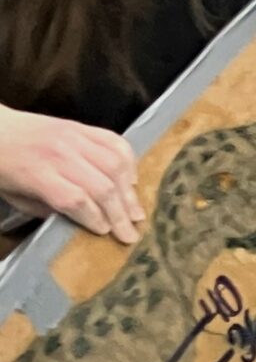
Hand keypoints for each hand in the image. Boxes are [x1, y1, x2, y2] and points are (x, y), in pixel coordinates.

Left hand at [0, 106, 145, 243]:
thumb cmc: (1, 167)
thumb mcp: (15, 196)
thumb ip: (47, 208)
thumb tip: (80, 221)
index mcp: (37, 174)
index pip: (76, 200)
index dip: (95, 218)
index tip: (105, 233)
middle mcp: (61, 154)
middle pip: (102, 186)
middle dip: (119, 214)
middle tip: (130, 234)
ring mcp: (75, 137)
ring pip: (115, 165)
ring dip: (129, 191)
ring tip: (135, 211)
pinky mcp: (83, 127)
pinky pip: (116, 142)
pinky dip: (130, 162)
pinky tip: (132, 180)